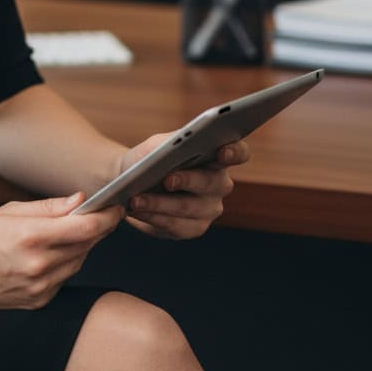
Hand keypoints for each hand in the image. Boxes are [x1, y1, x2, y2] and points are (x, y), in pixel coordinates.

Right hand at [0, 194, 123, 310]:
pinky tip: (53, 252)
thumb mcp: (9, 212)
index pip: (86, 226)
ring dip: (82, 244)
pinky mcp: (40, 301)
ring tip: (71, 231)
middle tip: (100, 213)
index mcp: (31, 236)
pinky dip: (66, 262)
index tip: (116, 206)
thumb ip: (48, 207)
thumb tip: (81, 199)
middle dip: (97, 227)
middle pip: (87, 243)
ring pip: (80, 261)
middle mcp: (39, 265)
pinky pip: (66, 277)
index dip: (108, 215)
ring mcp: (40, 287)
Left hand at [120, 134, 250, 240]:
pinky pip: (176, 225)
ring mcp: (209, 208)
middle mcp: (219, 184)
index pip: (238, 153)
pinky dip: (153, 217)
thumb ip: (170, 143)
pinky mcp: (194, 228)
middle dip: (187, 180)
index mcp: (217, 157)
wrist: (133, 181)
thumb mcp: (157, 144)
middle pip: (210, 182)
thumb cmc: (150, 158)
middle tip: (167, 179)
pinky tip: (137, 211)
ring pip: (188, 207)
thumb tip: (175, 148)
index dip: (235, 152)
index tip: (223, 151)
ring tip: (136, 200)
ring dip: (160, 203)